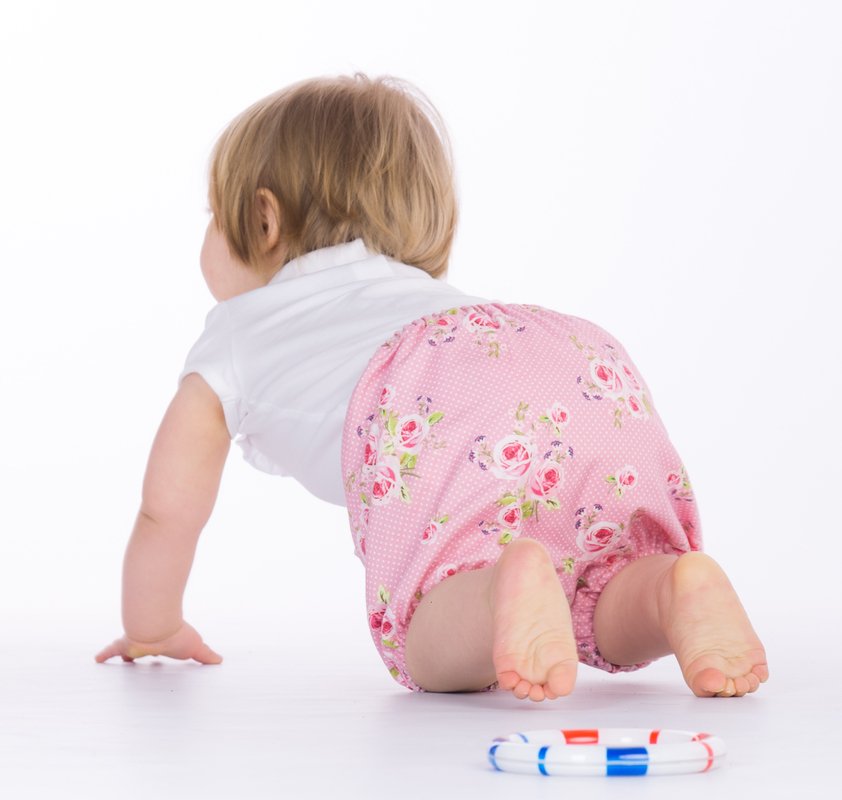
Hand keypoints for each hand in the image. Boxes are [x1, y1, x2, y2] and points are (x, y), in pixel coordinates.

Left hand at [95, 621, 222, 664]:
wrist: (158, 627)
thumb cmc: (177, 636)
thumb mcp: (196, 647)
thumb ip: (206, 654)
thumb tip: (219, 660)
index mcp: (164, 642)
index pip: (160, 647)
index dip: (158, 651)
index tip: (156, 656)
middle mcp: (148, 641)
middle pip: (142, 648)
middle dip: (137, 654)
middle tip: (132, 660)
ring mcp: (135, 643)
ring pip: (125, 648)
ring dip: (120, 653)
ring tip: (112, 658)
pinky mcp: (124, 645)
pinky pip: (112, 650)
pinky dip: (105, 654)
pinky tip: (97, 659)